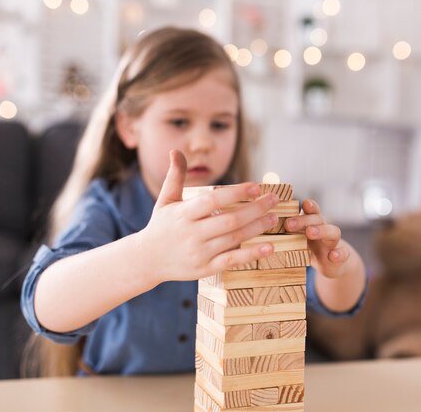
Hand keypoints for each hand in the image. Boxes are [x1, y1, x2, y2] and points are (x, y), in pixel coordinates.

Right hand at [137, 150, 278, 282]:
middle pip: (229, 221)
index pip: (212, 201)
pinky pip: (232, 261)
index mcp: (183, 214)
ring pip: (233, 239)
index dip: (235, 193)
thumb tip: (176, 151)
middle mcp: (192, 233)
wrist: (147, 260)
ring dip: (256, 228)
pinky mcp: (205, 269)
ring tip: (273, 217)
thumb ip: (175, 176)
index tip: (256, 186)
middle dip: (254, 209)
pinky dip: (252, 255)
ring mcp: (199, 252)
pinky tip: (269, 247)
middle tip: (274, 199)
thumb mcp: (166, 200)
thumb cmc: (160, 226)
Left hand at [284, 199, 350, 278]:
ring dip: (321, 230)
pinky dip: (339, 254)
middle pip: (319, 219)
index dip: (309, 206)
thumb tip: (263, 224)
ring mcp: (333, 242)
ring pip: (333, 231)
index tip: (302, 203)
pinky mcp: (340, 257)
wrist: (331, 264)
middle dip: (305, 220)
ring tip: (310, 232)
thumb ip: (288, 230)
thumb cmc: (309, 248)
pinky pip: (343, 253)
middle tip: (289, 224)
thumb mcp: (298, 239)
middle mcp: (324, 229)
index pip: (312, 210)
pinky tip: (333, 256)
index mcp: (313, 223)